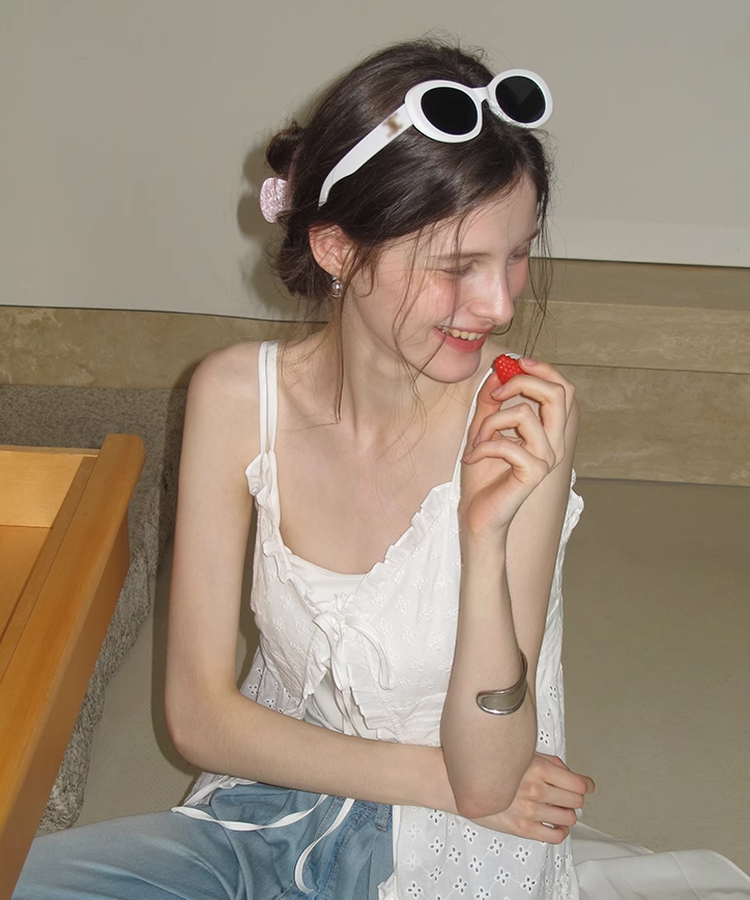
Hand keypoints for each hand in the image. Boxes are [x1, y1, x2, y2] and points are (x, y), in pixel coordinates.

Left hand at [460, 358, 574, 539]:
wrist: (477, 513)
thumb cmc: (482, 474)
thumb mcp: (483, 428)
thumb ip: (491, 401)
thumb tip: (498, 370)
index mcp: (547, 429)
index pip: (562, 389)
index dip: (542, 369)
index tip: (514, 362)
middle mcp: (554, 442)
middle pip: (558, 394)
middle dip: (523, 382)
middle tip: (496, 392)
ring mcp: (547, 458)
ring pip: (525, 414)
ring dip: (491, 421)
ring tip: (477, 440)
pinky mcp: (534, 473)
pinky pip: (509, 444)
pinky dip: (484, 446)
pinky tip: (473, 459)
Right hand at [472, 753, 594, 843]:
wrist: (461, 783)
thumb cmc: (492, 765)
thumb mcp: (522, 754)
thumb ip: (549, 762)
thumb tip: (571, 775)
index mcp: (538, 768)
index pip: (578, 784)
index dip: (586, 785)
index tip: (586, 786)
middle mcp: (536, 789)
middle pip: (576, 801)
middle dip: (575, 798)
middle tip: (569, 796)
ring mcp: (529, 810)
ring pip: (569, 819)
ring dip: (568, 814)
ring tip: (560, 809)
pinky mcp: (521, 828)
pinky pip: (554, 836)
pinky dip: (561, 831)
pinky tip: (555, 824)